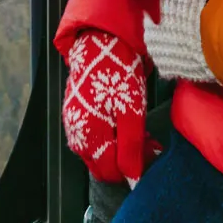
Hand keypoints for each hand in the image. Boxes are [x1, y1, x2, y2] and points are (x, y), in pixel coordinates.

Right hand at [62, 29, 157, 183]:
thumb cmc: (118, 76)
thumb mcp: (132, 112)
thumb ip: (130, 148)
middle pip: (101, 164)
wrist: (101, 43)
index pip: (108, 172)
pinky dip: (108, 136)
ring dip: (117, 149)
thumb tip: (133, 179)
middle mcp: (76, 134)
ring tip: (138, 132)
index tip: (149, 153)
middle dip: (125, 160)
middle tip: (148, 143)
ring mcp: (72, 123)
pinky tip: (123, 123)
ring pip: (97, 152)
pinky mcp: (74, 113)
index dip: (131, 169)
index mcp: (88, 135)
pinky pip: (91, 137)